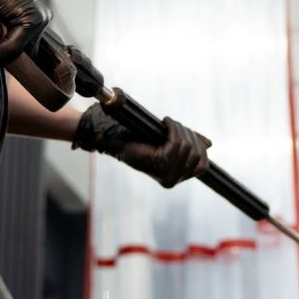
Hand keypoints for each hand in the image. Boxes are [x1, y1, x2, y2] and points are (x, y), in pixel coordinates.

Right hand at [72, 105, 211, 187]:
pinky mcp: (188, 176)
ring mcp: (181, 179)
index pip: (176, 145)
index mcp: (158, 171)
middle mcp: (171, 178)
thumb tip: (96, 137)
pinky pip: (202, 164)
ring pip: (197, 153)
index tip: (165, 120)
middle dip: (182, 131)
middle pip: (189, 148)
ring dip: (190, 136)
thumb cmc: (126, 147)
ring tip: (178, 129)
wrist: (133, 157)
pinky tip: (193, 139)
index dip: (174, 129)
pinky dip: (201, 150)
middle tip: (172, 123)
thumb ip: (107, 141)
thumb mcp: (121, 143)